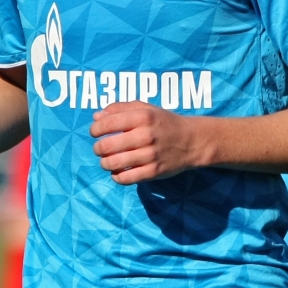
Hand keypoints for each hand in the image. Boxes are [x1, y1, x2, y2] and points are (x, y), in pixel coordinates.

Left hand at [90, 102, 209, 184]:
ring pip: (113, 164)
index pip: (107, 123)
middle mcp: (146, 136)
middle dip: (97, 148)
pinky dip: (116, 176)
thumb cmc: (164, 123)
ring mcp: (150, 155)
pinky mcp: (153, 172)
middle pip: (107, 146)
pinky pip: (125, 178)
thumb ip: (120, 108)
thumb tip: (96, 116)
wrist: (192, 141)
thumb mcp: (145, 108)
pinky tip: (118, 171)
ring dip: (104, 163)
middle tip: (100, 148)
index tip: (95, 132)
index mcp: (142, 117)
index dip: (95, 129)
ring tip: (107, 160)